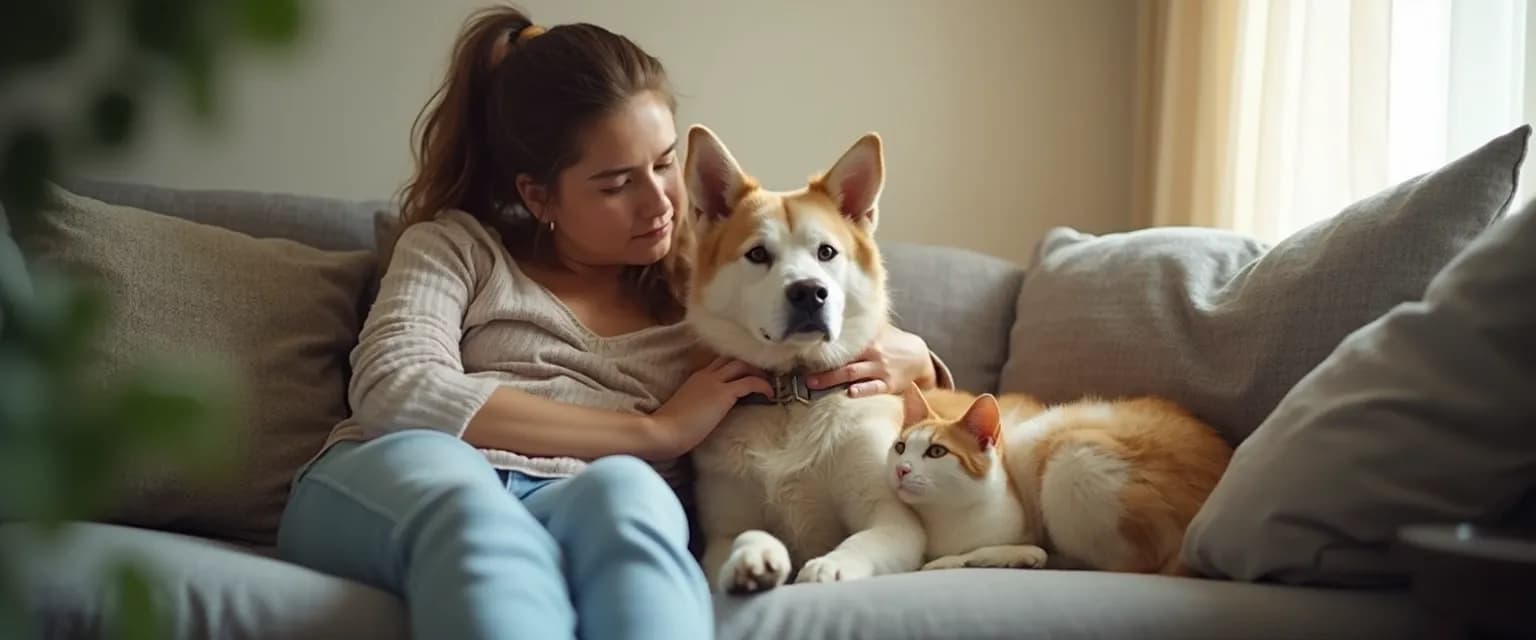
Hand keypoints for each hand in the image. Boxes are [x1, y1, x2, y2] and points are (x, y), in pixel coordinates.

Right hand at [648, 357, 771, 456]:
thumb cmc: (670, 428)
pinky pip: (750, 382)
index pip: (720, 363)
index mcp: (697, 378)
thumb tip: (710, 413)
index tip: (749, 373)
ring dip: (759, 371)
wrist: (663, 432)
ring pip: (742, 364)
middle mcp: (706, 375)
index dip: (736, 366)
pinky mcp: (723, 394)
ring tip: (770, 382)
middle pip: (732, 357)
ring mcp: (714, 382)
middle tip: (764, 374)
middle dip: (750, 363)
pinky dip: (763, 385)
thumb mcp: (687, 409)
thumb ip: (699, 405)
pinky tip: (770, 394)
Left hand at [806, 323, 936, 397]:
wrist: (919, 358)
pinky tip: (850, 393)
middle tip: (804, 375)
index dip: (824, 349)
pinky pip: (874, 388)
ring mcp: (880, 370)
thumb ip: (861, 328)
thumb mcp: (879, 331)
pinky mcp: (889, 384)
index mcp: (868, 341)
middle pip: (844, 361)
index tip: (805, 351)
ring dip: (833, 380)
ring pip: (854, 374)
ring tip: (814, 384)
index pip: (843, 345)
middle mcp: (873, 354)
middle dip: (823, 369)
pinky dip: (862, 390)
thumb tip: (839, 314)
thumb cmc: (893, 345)